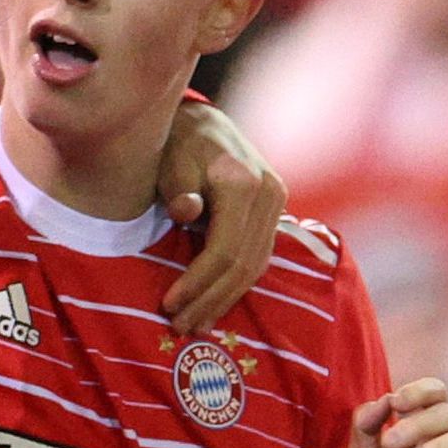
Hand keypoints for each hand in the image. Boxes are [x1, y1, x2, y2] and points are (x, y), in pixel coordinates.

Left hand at [154, 99, 285, 336]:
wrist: (203, 121)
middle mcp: (269, 195)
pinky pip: (258, 258)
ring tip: (195, 323)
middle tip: (180, 325)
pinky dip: (236, 285)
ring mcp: (277, 204)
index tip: (169, 304)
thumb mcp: (169, 161)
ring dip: (224, 299)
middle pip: (243, 265)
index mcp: (244, 182)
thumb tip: (185, 212)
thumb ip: (178, 188)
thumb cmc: (177, 142)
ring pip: (255, 267)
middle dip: (210, 299)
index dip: (197, 282)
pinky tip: (215, 303)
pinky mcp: (275, 212)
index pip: (224, 249)